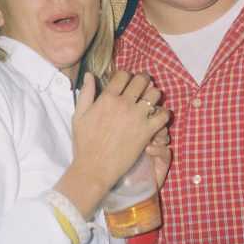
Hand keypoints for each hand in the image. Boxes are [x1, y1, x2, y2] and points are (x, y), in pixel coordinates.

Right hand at [56, 71, 169, 218]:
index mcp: (107, 98)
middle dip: (143, 81)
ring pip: (155, 94)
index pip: (123, 75)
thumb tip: (89, 75)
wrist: (94, 168)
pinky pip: (163, 115)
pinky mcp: (147, 132)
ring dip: (154, 95)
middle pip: (141, 80)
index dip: (127, 76)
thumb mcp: (79, 116)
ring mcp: (137, 117)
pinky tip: (159, 117)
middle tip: (143, 87)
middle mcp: (124, 104)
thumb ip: (86, 93)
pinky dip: (164, 114)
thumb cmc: (84, 144)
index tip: (128, 81)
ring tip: (151, 101)